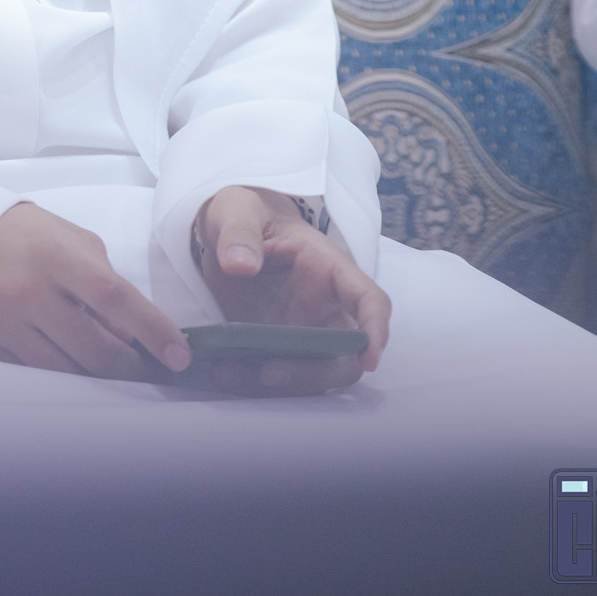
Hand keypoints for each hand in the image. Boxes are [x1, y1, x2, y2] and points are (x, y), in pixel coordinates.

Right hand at [0, 201, 192, 381]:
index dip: (153, 331)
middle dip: (135, 371)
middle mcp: (28, 292)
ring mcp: (1, 323)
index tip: (180, 357)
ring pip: (67, 375)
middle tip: (157, 377)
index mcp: (57, 257)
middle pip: (95, 351)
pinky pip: (33, 377)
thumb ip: (107, 286)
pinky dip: (59, 378)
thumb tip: (132, 339)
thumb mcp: (77, 243)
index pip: (115, 299)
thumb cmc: (32, 236)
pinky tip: (72, 368)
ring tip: (119, 376)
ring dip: (99, 381)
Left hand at [193, 185, 390, 396]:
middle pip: (346, 354)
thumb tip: (240, 264)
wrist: (224, 233)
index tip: (369, 359)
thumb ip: (238, 231)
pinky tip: (220, 373)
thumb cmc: (244, 214)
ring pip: (311, 375)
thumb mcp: (236, 210)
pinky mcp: (276, 349)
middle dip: (316, 373)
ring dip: (277, 385)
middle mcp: (323, 306)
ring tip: (226, 373)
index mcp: (327, 267)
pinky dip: (251, 383)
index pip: (369, 299)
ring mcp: (302, 332)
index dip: (376, 329)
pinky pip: (277, 378)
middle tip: (269, 372)